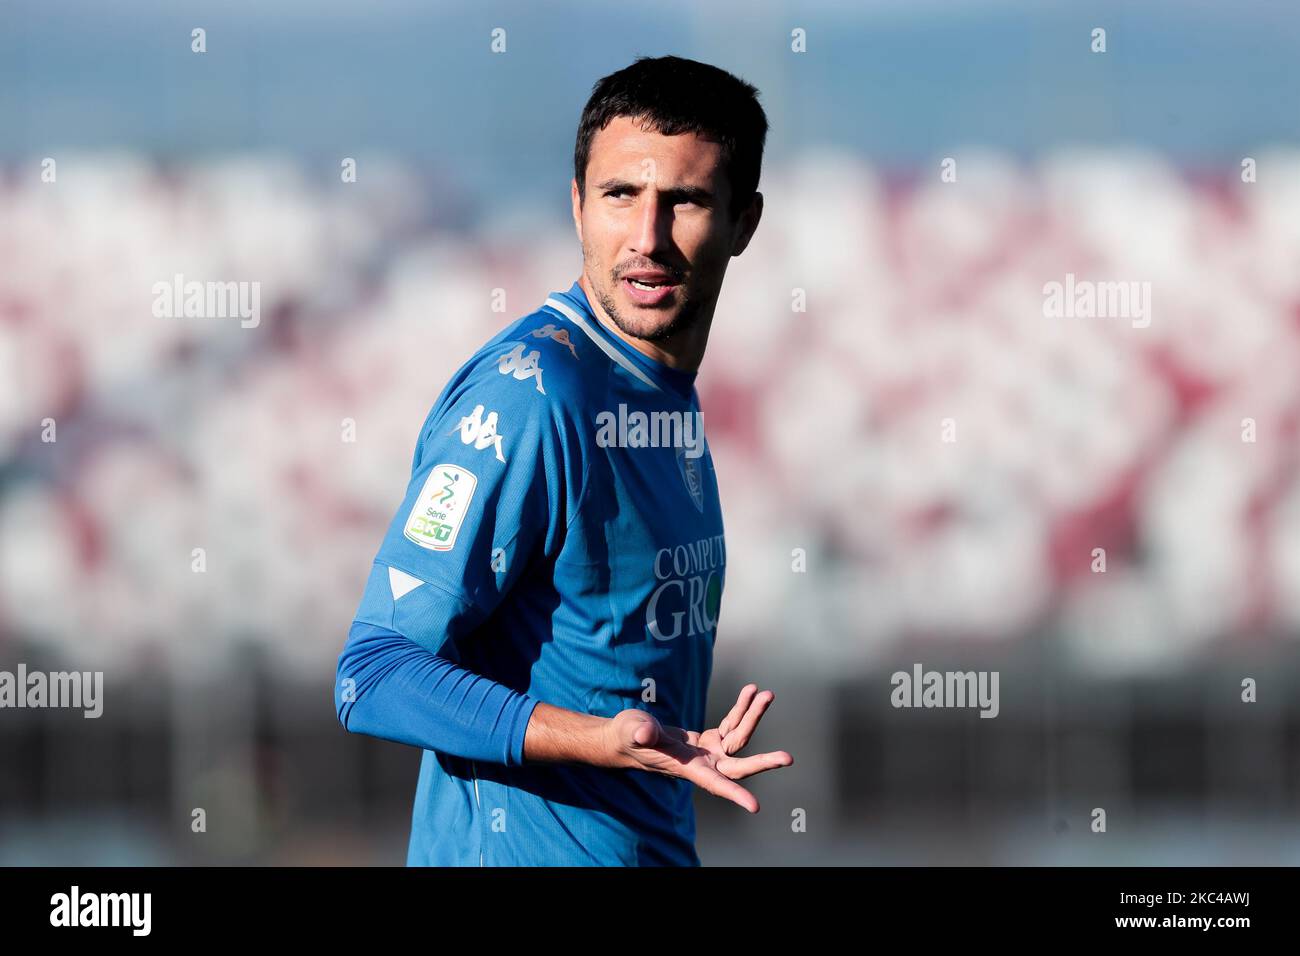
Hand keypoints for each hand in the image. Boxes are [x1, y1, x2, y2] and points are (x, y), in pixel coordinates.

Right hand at [603, 683, 792, 812]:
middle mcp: (703, 763)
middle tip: (788, 759)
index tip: (755, 806)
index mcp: (688, 768)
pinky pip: (731, 724)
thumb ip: (640, 733)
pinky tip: (750, 692)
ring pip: (739, 737)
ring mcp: (708, 752)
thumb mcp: (632, 731)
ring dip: (753, 716)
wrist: (627, 736)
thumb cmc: (626, 736)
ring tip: (766, 694)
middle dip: (764, 762)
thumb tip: (644, 733)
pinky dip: (741, 708)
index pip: (715, 784)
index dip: (735, 794)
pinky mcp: (708, 740)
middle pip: (739, 765)